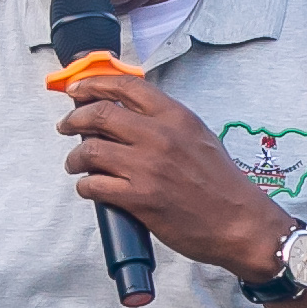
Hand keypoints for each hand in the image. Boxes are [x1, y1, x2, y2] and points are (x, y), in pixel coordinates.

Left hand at [58, 73, 292, 277]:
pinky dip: (85, 185)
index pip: (126, 87)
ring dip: (75, 157)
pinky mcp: (140, 199)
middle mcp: (160, 136)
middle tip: (66, 126)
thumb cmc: (222, 184)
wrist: (240, 223)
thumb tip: (129, 115)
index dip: (94, 84)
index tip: (77, 90)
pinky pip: (94, 185)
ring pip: (90, 150)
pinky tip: (89, 188)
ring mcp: (147, 168)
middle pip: (99, 114)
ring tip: (76, 164)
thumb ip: (167, 123)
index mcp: (176, 117)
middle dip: (74, 118)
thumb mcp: (198, 137)